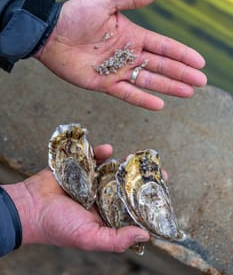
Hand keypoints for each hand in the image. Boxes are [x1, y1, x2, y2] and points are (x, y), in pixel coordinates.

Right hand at [3, 144, 149, 252]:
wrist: (30, 207)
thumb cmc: (58, 227)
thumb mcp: (89, 237)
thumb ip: (117, 239)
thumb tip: (145, 236)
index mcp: (106, 216)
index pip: (131, 209)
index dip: (147, 201)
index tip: (163, 191)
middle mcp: (101, 198)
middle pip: (125, 187)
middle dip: (141, 179)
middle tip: (157, 170)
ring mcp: (91, 182)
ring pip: (112, 170)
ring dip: (124, 163)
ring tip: (135, 157)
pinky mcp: (80, 168)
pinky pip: (94, 158)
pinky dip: (101, 152)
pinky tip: (107, 150)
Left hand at [35, 0, 206, 109]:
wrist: (50, 34)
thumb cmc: (75, 14)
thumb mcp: (105, 0)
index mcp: (132, 35)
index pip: (163, 45)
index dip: (182, 53)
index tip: (199, 62)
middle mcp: (128, 54)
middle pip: (161, 65)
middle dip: (181, 73)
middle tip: (200, 82)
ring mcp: (117, 70)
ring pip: (148, 80)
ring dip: (168, 87)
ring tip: (188, 93)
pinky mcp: (104, 83)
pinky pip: (127, 93)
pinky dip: (142, 99)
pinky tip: (159, 104)